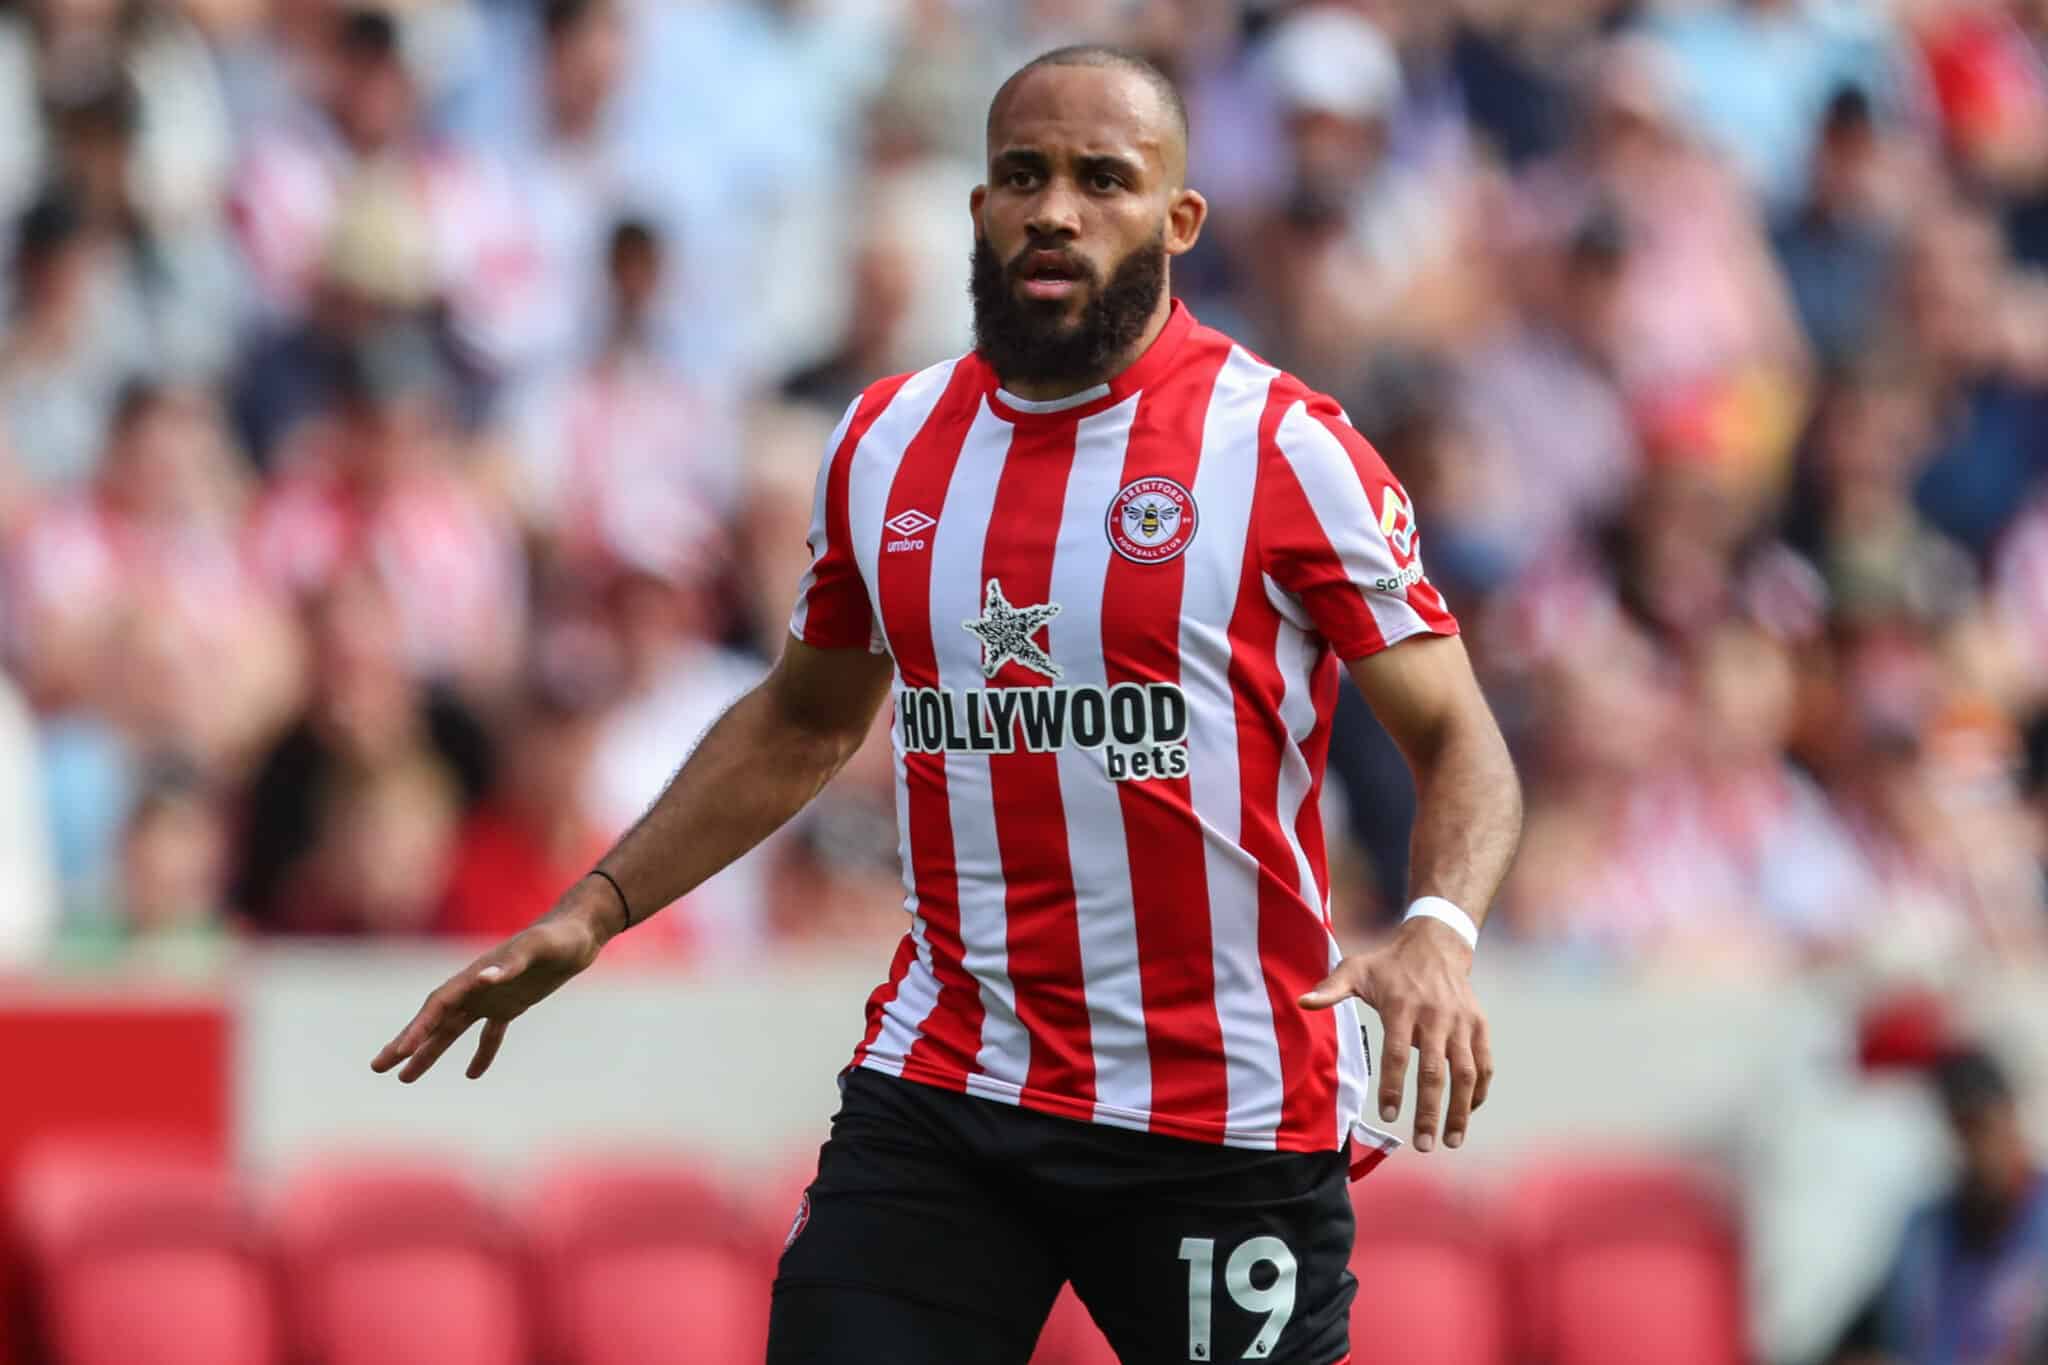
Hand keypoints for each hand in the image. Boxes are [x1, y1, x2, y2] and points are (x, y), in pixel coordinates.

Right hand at [370, 889, 614, 1082]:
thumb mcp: (538, 949)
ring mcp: (491, 996)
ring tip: (405, 1079)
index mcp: (476, 974)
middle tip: (378, 1066)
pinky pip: (489, 1034)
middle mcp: (477, 987)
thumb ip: (511, 963)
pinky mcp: (511, 1005)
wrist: (579, 934)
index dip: (418, 1028)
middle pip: (434, 1019)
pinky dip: (481, 1054)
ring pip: (452, 1030)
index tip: (400, 1051)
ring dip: (430, 1052)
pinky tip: (471, 1075)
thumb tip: (482, 977)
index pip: (439, 1005)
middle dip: (406, 1042)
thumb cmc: (559, 939)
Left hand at [1299, 917, 1491, 1152]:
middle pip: (1435, 1071)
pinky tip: (1467, 1114)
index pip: (1397, 1053)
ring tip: (1451, 1141)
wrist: (1436, 944)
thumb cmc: (1389, 965)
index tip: (1386, 1115)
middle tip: (1422, 1145)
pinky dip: (1479, 1092)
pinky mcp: (1480, 1026)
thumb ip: (1331, 989)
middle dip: (1429, 1112)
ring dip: (1460, 1110)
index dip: (1392, 1086)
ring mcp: (1462, 1023)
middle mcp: (1436, 1017)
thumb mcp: (1356, 969)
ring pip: (1466, 1073)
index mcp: (1403, 1007)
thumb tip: (1302, 1003)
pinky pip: (1485, 1065)